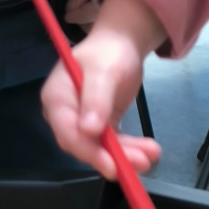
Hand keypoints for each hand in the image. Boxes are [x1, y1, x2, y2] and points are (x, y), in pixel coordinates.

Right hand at [41, 0, 164, 179]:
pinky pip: (114, 143)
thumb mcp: (104, 71)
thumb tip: (88, 130)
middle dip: (113, 157)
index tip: (111, 165)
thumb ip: (96, 99)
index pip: (68, 133)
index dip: (89, 152)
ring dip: (127, 155)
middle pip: (85, 145)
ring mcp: (83, 122)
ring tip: (151, 156)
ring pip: (102, 148)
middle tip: (141, 163)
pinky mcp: (101, 126)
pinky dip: (131, 148)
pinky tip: (150, 150)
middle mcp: (66, 115)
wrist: (121, 43)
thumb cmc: (108, 52)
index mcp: (56, 99)